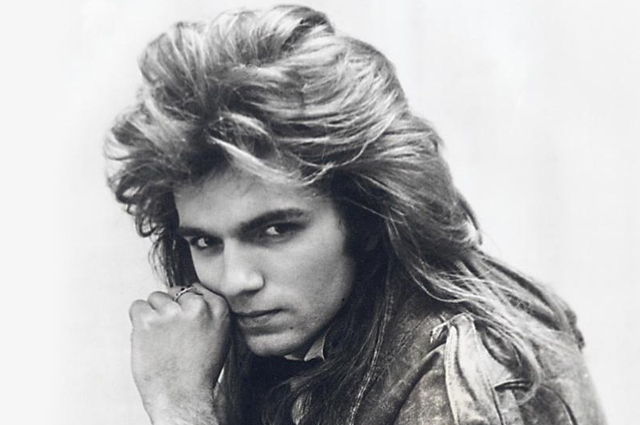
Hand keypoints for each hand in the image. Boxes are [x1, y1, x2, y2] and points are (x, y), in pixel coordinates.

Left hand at [129, 283, 228, 423]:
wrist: (182, 397)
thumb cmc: (199, 371)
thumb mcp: (220, 336)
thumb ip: (210, 312)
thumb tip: (191, 292)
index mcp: (218, 309)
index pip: (195, 288)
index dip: (186, 305)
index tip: (185, 325)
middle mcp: (197, 307)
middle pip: (174, 292)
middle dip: (170, 308)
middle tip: (172, 336)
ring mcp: (171, 312)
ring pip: (155, 298)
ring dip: (153, 315)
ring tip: (161, 339)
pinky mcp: (148, 320)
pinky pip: (137, 306)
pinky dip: (138, 320)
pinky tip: (147, 338)